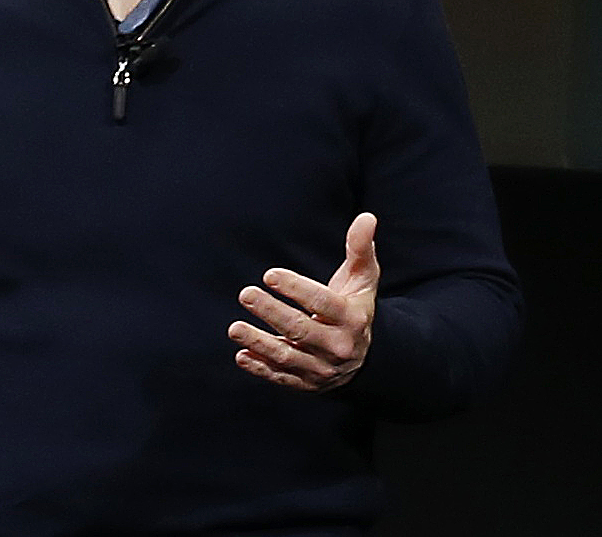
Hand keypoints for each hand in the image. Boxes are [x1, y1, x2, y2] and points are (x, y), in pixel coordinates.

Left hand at [229, 211, 375, 392]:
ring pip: (286, 356)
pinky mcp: (306, 384)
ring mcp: (321, 369)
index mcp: (353, 318)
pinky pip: (280, 377)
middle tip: (246, 294)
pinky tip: (242, 355)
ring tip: (235, 328)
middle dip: (271, 312)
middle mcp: (338, 346)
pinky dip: (260, 369)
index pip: (322, 303)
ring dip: (258, 342)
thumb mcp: (364, 278)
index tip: (270, 274)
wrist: (364, 356)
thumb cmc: (357, 306)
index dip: (295, 288)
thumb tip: (366, 217)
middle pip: (300, 329)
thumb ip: (361, 248)